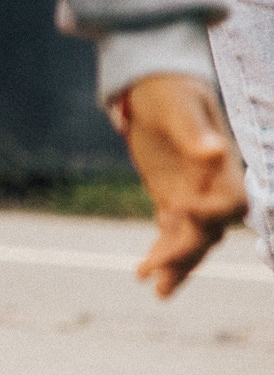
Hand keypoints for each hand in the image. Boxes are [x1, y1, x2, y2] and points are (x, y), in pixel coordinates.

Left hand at [114, 72, 244, 296]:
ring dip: (175, 264)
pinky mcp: (171, 196)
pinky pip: (170, 230)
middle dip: (186, 254)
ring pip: (191, 238)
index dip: (209, 213)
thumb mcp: (179, 106)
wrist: (154, 85)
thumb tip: (214, 150)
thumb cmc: (170, 90)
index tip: (177, 211)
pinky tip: (145, 270)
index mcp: (223, 167)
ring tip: (154, 290)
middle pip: (209, 230)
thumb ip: (194, 131)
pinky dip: (161, 250)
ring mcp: (192, 193)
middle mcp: (212, 185)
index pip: (229, 202)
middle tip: (157, 278)